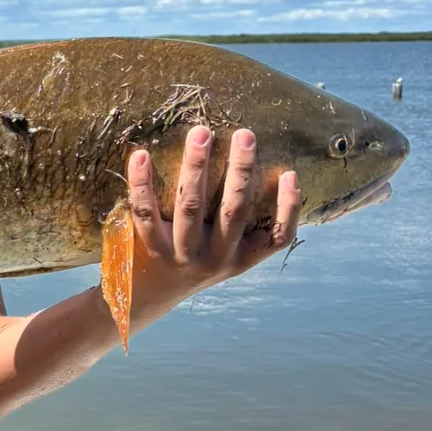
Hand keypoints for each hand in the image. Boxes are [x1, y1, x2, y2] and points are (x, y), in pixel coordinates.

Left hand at [127, 127, 300, 312]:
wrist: (150, 297)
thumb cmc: (196, 262)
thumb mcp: (227, 255)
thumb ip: (244, 225)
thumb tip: (272, 171)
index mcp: (239, 259)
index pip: (276, 238)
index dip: (289, 208)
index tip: (290, 174)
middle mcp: (214, 258)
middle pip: (233, 212)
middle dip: (241, 171)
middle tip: (245, 134)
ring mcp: (181, 255)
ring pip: (190, 208)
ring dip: (196, 168)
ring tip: (200, 133)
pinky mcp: (150, 249)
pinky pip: (145, 213)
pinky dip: (141, 184)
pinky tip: (141, 155)